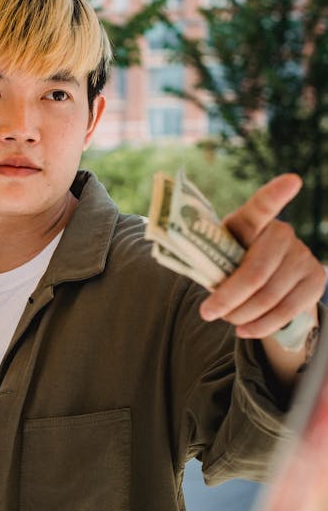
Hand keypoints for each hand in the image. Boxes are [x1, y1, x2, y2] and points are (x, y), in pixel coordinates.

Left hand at [199, 174, 323, 340]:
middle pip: (256, 272)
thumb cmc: (228, 264)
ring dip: (242, 315)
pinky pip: (287, 311)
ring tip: (227, 320)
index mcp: (249, 222)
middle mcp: (282, 233)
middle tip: (208, 312)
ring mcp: (302, 255)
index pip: (261, 206)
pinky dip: (261, 326)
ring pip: (270, 297)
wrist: (262, 281)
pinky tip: (245, 330)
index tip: (291, 181)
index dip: (276, 194)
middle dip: (228, 298)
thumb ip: (207, 263)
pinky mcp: (315, 279)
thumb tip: (194, 280)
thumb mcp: (214, 257)